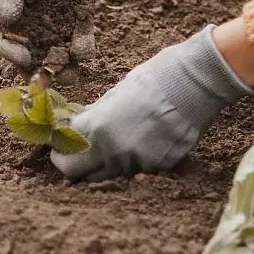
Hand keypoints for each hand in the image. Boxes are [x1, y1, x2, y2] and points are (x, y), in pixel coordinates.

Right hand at [0, 0, 129, 69]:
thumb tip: (7, 22)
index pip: (2, 31)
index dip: (8, 48)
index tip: (21, 57)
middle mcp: (31, 7)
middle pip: (27, 43)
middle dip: (33, 63)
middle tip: (41, 77)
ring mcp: (57, 8)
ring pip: (54, 43)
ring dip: (58, 61)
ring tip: (66, 75)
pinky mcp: (83, 6)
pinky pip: (80, 32)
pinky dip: (82, 46)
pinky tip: (84, 54)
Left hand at [51, 26, 253, 181]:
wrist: (195, 84)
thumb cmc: (152, 80)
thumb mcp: (113, 95)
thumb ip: (92, 117)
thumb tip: (75, 127)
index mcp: (98, 129)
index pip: (64, 154)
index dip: (59, 150)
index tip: (59, 146)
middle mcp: (114, 152)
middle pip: (79, 174)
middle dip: (72, 164)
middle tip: (75, 153)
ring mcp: (138, 163)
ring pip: (108, 173)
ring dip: (103, 162)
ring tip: (114, 140)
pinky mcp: (159, 167)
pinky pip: (136, 170)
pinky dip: (131, 161)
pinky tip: (141, 140)